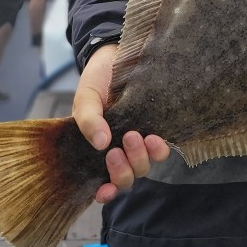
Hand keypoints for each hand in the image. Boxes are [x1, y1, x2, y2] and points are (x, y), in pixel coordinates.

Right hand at [72, 43, 169, 202]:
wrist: (118, 54)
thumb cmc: (98, 79)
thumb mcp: (85, 97)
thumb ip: (88, 119)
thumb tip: (101, 143)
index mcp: (97, 149)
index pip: (102, 182)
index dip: (104, 193)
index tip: (105, 191)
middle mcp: (119, 151)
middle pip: (126, 179)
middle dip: (122, 171)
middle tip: (116, 150)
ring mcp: (138, 142)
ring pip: (143, 167)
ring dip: (140, 158)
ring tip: (134, 136)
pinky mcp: (156, 129)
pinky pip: (160, 150)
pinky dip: (158, 149)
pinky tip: (154, 138)